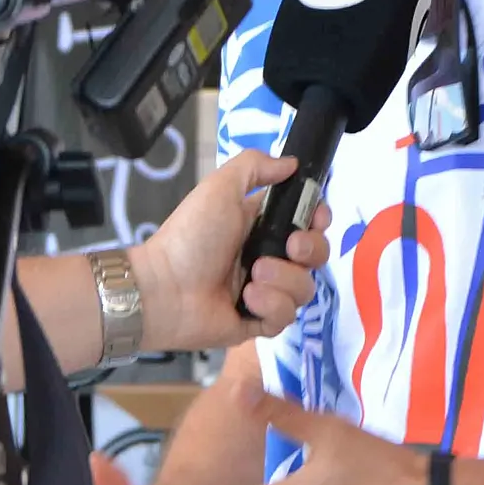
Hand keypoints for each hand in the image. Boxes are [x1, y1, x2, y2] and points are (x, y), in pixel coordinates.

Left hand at [130, 150, 329, 353]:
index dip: (318, 220)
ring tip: (251, 277)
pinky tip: (246, 299)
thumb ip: (254, 167)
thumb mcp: (219, 188)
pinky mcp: (259, 320)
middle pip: (315, 254)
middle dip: (310, 249)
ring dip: (282, 279)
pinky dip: (270, 305)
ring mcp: (265, 291)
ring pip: (304, 287)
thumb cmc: (191, 235)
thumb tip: (290, 163)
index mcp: (260, 225)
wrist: (165, 287)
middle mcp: (267, 256)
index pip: (307, 222)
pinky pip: (286, 316)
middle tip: (290, 248)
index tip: (316, 218)